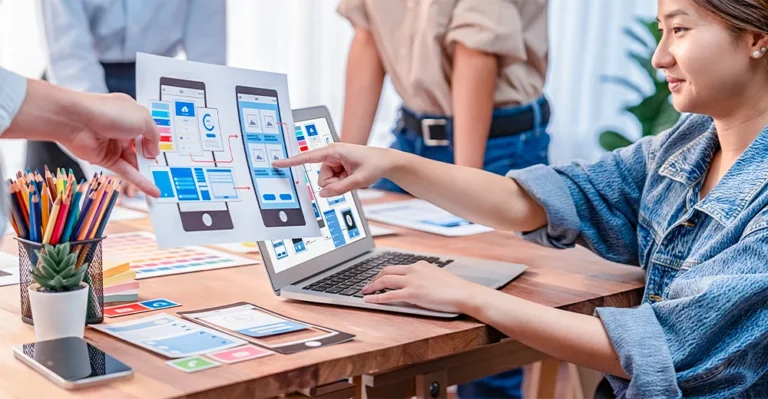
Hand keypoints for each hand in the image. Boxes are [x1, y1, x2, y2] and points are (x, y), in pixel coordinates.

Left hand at [58, 92, 160, 196]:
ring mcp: (113, 145)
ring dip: (147, 171)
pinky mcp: (105, 159)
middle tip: (164, 168)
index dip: (155, 140)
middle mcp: (121, 129)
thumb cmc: (106, 112)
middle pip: (141, 147)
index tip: (164, 152)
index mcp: (130, 114)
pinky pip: (126, 172)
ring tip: (162, 181)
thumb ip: (154, 136)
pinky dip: (140, 181)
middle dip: (152, 158)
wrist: (75, 120)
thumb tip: (154, 151)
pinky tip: (152, 189)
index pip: (147, 130)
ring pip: (134, 161)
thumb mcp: (143, 119)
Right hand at [271, 143, 395, 196]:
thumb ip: (339, 189)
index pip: (307, 157)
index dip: (291, 161)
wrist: (386, 162)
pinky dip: (342, 183)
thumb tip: (323, 194)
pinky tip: (351, 176)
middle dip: (334, 184)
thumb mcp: (358, 180)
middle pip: (321, 179)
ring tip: (352, 176)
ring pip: (326, 182)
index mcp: (334, 151)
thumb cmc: (374, 165)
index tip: (276, 163)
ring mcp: (334, 162)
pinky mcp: (336, 167)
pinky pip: (332, 182)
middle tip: (350, 179)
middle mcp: (331, 155)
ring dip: (339, 184)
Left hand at [361, 261, 489, 313]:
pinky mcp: (413, 294)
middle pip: (387, 270)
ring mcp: (413, 281)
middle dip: (374, 278)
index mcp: (420, 265)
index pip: (397, 266)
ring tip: (364, 291)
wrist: (465, 294)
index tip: (378, 277)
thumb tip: (418, 284)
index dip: (384, 273)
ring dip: (372, 286)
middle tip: (367, 284)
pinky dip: (376, 298)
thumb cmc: (456, 289)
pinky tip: (368, 300)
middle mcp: (414, 270)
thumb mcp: (438, 277)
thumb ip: (425, 277)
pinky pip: (389, 295)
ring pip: (385, 281)